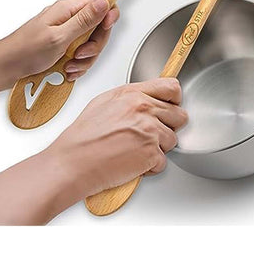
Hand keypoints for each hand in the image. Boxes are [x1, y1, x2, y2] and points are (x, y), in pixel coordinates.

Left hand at [0, 0, 119, 99]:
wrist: (5, 67)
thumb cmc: (25, 50)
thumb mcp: (59, 36)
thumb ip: (84, 20)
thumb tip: (104, 2)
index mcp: (68, 9)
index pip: (100, 2)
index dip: (109, 15)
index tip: (106, 28)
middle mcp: (68, 17)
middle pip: (99, 26)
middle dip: (95, 44)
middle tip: (81, 53)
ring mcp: (66, 32)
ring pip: (91, 43)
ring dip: (85, 58)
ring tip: (70, 64)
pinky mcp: (64, 45)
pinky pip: (81, 54)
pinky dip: (77, 65)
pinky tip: (67, 69)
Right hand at [0, 78, 187, 223]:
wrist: (73, 162)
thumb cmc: (83, 136)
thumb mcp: (104, 102)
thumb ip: (130, 97)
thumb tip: (144, 98)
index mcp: (134, 94)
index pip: (172, 88)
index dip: (174, 99)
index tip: (170, 106)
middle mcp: (145, 110)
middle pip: (179, 115)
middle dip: (168, 126)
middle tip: (151, 133)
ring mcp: (150, 131)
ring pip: (172, 139)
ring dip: (159, 147)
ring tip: (137, 149)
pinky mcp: (151, 154)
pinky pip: (163, 162)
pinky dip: (151, 166)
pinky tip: (133, 162)